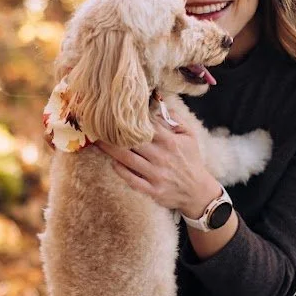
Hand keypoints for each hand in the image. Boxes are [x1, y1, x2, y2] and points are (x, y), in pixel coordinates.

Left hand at [98, 112, 221, 217]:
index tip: (113, 114)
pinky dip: (121, 171)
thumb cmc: (191, 160)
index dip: (128, 121)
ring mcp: (156, 175)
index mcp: (169, 142)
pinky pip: (133, 180)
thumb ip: (176, 120)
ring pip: (128, 160)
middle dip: (113, 134)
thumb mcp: (190, 137)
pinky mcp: (153, 191)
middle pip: (132, 142)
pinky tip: (112, 163)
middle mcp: (161, 157)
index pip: (145, 127)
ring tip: (97, 142)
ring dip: (111, 151)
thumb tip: (160, 105)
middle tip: (97, 126)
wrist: (198, 191)